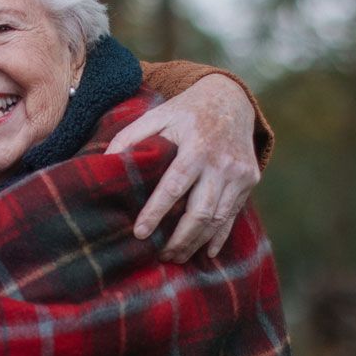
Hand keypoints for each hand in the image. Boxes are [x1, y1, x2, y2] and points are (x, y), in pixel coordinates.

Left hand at [106, 73, 260, 261]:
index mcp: (196, 146)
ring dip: (196, 242)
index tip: (140, 233)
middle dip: (179, 238)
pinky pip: (233, 214)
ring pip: (218, 218)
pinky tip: (205, 252)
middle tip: (160, 255)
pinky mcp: (250, 179)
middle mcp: (220, 162)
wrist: (231, 99)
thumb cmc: (186, 111)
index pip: (174, 185)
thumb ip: (130, 136)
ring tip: (176, 256)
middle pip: (200, 211)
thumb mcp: (158, 115)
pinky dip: (220, 236)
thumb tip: (106, 162)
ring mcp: (239, 173)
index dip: (156, 211)